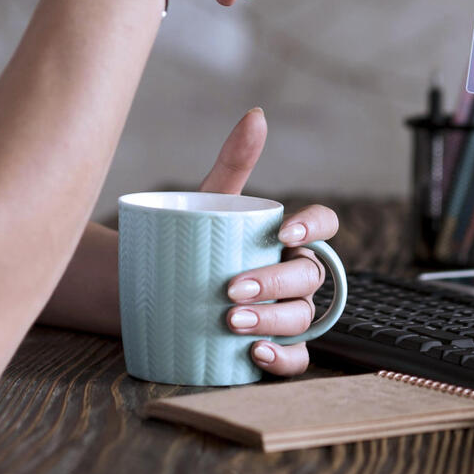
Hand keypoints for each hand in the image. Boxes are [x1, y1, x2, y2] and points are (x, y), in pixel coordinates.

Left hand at [197, 107, 339, 376]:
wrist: (149, 291)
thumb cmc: (190, 243)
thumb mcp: (210, 203)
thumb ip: (234, 162)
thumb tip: (256, 115)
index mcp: (289, 237)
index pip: (325, 224)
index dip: (315, 225)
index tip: (283, 230)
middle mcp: (294, 276)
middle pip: (308, 276)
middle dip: (275, 281)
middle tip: (231, 288)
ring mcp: (287, 313)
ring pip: (302, 317)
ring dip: (273, 320)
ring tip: (230, 320)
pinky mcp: (273, 348)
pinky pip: (296, 358)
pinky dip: (282, 358)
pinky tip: (254, 352)